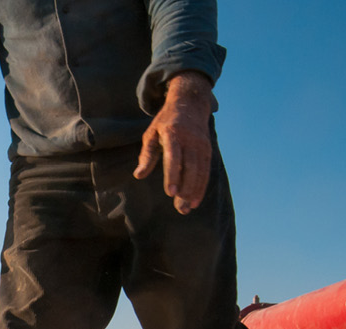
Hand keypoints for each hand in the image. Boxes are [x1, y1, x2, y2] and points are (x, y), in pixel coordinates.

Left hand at [134, 71, 214, 213]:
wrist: (190, 103)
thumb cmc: (165, 122)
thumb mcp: (151, 134)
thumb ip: (146, 155)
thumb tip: (138, 175)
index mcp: (173, 134)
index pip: (174, 157)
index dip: (173, 175)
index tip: (171, 193)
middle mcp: (190, 140)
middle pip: (190, 167)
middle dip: (186, 189)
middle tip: (180, 208)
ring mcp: (200, 144)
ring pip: (200, 171)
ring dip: (194, 191)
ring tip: (187, 208)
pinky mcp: (207, 149)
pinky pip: (206, 170)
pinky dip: (202, 186)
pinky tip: (196, 200)